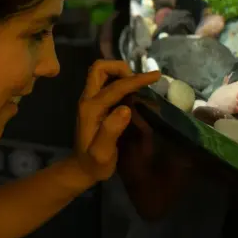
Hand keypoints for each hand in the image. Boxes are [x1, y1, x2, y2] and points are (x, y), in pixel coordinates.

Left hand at [69, 60, 160, 185]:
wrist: (81, 169)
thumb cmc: (94, 163)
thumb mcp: (102, 153)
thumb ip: (111, 130)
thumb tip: (126, 108)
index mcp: (90, 109)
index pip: (115, 87)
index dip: (135, 80)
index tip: (155, 76)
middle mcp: (87, 100)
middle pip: (99, 68)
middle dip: (121, 68)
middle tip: (139, 81)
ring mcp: (89, 100)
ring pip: (101, 73)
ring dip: (119, 73)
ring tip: (138, 84)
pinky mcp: (94, 104)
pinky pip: (104, 82)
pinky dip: (118, 80)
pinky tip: (132, 91)